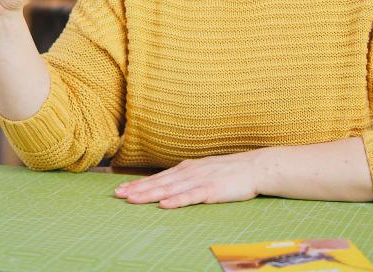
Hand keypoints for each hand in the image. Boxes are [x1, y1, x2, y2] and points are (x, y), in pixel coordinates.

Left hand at [113, 152, 261, 208]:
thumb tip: (171, 185)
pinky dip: (176, 200)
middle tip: (117, 194)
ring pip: (169, 189)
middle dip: (137, 189)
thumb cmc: (231, 171)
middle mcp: (189, 172)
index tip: (121, 189)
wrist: (255, 167)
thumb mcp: (205, 171)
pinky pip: (190, 196)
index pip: (158, 177)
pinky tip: (163, 205)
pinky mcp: (211, 190)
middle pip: (159, 182)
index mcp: (187, 168)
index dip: (139, 183)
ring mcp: (200, 180)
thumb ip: (188, 177)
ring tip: (132, 199)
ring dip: (149, 194)